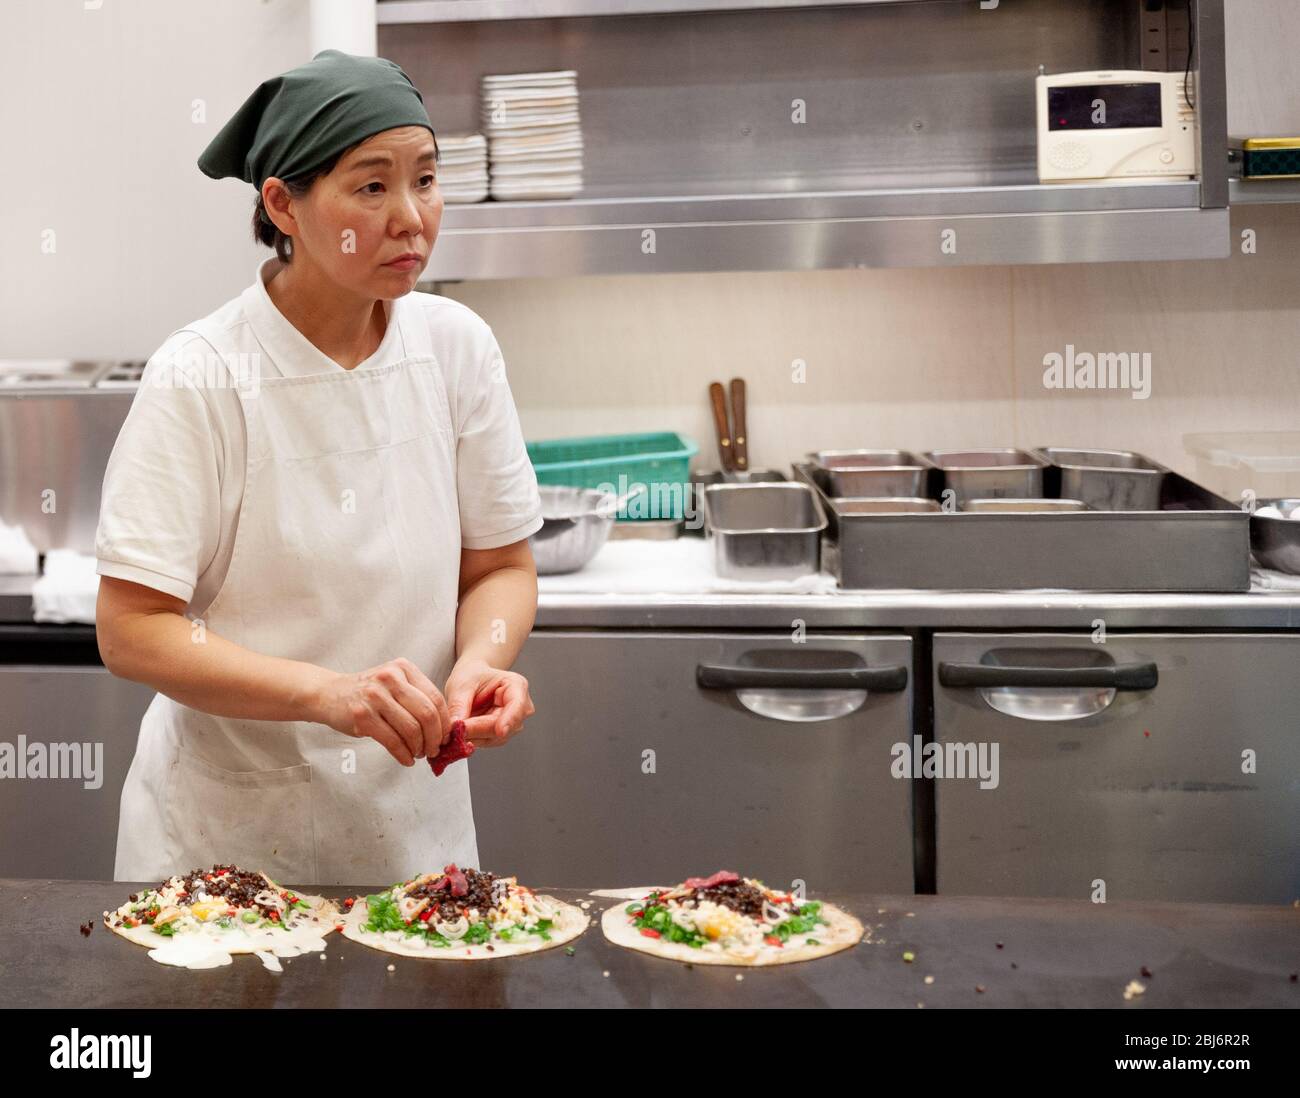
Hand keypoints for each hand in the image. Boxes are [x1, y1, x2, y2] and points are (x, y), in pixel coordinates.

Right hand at [314, 658, 450, 765]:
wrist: (329, 693)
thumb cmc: (367, 692)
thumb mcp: (393, 683)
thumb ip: (416, 697)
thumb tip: (444, 727)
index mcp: (403, 668)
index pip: (435, 698)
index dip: (444, 722)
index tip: (446, 737)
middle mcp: (390, 679)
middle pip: (427, 714)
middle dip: (435, 737)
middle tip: (435, 749)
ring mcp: (375, 696)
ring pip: (411, 729)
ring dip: (419, 748)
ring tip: (419, 754)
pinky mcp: (362, 716)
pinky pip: (392, 741)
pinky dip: (403, 754)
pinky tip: (406, 759)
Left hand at [443, 658, 534, 749]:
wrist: (470, 681)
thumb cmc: (471, 676)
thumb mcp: (461, 685)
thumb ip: (459, 705)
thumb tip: (456, 725)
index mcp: (516, 685)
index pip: (517, 705)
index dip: (509, 719)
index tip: (500, 731)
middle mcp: (519, 707)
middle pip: (504, 725)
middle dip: (480, 730)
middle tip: (458, 731)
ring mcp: (511, 722)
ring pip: (495, 738)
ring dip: (474, 737)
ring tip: (455, 731)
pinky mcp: (500, 734)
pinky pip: (486, 741)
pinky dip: (472, 740)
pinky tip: (459, 735)